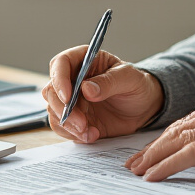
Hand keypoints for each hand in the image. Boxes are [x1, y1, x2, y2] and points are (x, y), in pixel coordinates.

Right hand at [41, 47, 163, 143]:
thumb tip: (86, 88)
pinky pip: (63, 127)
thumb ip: (109, 82)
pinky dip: (74, 134)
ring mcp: (72, 100)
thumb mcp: (130, 79)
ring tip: (90, 132)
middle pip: (51, 90)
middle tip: (81, 122)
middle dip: (63, 109)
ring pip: (54, 111)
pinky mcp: (74, 118)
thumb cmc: (137, 86)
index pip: (61, 63)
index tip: (68, 97)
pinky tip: (92, 134)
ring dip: (68, 125)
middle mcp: (72, 79)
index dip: (59, 79)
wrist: (143, 108)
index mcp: (84, 60)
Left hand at [125, 93, 194, 185]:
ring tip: (137, 172)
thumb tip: (191, 157)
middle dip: (152, 149)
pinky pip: (189, 153)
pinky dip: (168, 165)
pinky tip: (154, 175)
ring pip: (179, 139)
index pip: (184, 123)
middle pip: (177, 129)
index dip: (162, 140)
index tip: (146, 155)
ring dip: (154, 157)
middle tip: (133, 165)